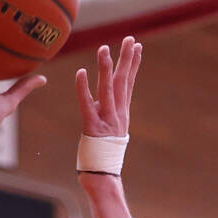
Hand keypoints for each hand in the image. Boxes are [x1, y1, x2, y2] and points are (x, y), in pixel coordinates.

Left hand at [75, 37, 140, 166]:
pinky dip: (83, 88)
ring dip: (106, 68)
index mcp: (122, 115)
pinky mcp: (92, 129)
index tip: (137, 46)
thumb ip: (110, 117)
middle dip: (126, 59)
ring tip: (105, 48)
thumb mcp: (112, 134)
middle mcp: (117, 115)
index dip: (133, 64)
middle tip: (129, 39)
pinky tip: (80, 72)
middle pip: (123, 82)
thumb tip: (108, 105)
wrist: (103, 178)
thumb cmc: (104, 158)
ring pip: (107, 90)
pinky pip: (86, 105)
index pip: (128, 84)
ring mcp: (106, 122)